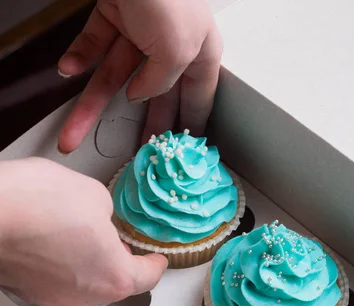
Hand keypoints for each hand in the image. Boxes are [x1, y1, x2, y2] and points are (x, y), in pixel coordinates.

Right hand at [0, 158, 166, 305]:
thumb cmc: (38, 205)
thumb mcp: (95, 196)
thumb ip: (110, 216)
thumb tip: (101, 220)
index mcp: (115, 278)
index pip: (149, 278)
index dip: (155, 263)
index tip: (156, 258)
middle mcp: (87, 299)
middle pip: (115, 283)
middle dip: (117, 260)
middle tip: (112, 236)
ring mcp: (55, 300)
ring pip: (84, 284)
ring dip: (86, 263)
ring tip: (72, 231)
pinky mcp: (30, 294)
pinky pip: (57, 281)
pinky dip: (60, 265)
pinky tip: (50, 240)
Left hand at [57, 0, 222, 153]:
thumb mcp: (179, 53)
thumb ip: (162, 83)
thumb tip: (138, 97)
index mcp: (200, 55)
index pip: (198, 100)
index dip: (189, 128)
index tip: (182, 155)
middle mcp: (172, 48)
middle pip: (154, 97)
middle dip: (138, 128)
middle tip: (133, 159)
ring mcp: (141, 32)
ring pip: (114, 77)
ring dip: (91, 106)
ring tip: (74, 136)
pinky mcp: (113, 16)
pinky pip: (94, 45)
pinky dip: (79, 58)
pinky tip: (69, 73)